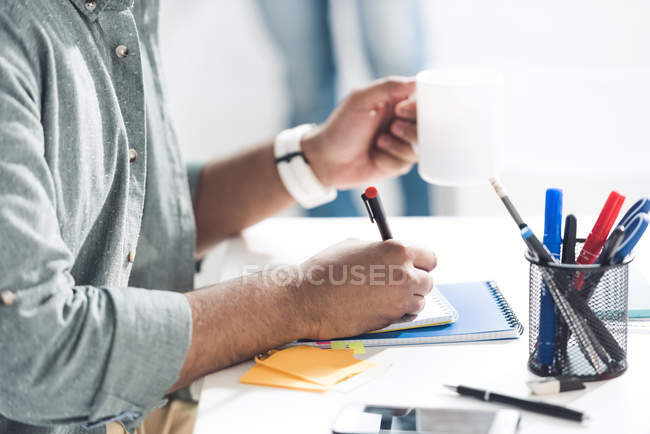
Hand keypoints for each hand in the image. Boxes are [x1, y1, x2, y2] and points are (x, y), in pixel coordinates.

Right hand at [297, 239, 435, 339]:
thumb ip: (381, 250)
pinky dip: (399, 313)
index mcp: (397, 250)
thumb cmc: (325, 270)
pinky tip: (380, 307)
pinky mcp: (391, 320)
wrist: (308, 299)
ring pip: (420, 300)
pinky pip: (408, 316)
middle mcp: (405, 275)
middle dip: (415, 281)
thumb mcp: (355, 246)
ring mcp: (400, 300)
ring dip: (408, 299)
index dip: (420, 262)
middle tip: (397, 282)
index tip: (413, 265)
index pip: (430, 257)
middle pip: (428, 280)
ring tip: (384, 295)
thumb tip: (393, 255)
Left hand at [301, 76, 417, 188]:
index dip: (418, 108)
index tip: (401, 111)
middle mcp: (401, 121)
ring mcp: (400, 143)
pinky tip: (375, 156)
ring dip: (399, 146)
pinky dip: (391, 160)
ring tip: (379, 142)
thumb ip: (387, 86)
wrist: (325, 159)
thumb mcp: (360, 99)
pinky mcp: (396, 163)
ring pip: (420, 147)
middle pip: (428, 126)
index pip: (424, 101)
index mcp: (395, 102)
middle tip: (392, 127)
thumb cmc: (340, 126)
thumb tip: (416, 81)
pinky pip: (407, 163)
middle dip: (412, 129)